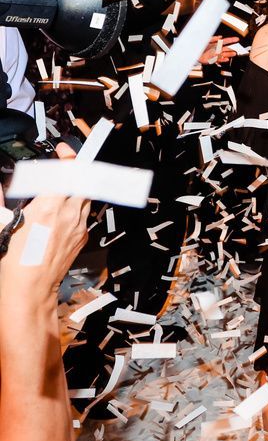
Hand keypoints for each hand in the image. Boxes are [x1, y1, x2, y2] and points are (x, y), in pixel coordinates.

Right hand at [0, 144, 88, 303]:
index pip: (68, 172)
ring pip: (86, 196)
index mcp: (49, 207)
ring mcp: (79, 226)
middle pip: (84, 181)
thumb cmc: (16, 262)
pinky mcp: (82, 237)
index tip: (63, 151)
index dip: (69, 157)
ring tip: (63, 187)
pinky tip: (63, 209)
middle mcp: (69, 214)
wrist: (31, 289)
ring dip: (78, 186)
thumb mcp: (3, 223)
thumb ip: (2, 200)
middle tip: (65, 165)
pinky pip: (84, 213)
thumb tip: (0, 186)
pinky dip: (76, 205)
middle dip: (77, 169)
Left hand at [199, 36, 238, 63]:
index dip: (231, 40)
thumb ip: (213, 38)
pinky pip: (219, 60)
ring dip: (229, 54)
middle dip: (232, 49)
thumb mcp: (206, 40)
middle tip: (237, 49)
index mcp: (216, 44)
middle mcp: (217, 49)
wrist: (194, 52)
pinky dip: (223, 60)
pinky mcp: (213, 59)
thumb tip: (220, 37)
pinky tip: (226, 59)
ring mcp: (215, 54)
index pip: (225, 41)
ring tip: (234, 54)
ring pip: (224, 54)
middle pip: (226, 49)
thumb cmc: (199, 46)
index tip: (236, 39)